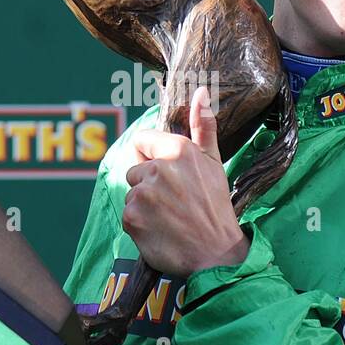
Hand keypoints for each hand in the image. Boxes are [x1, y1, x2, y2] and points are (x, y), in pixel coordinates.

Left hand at [123, 86, 249, 276]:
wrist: (216, 254)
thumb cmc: (216, 207)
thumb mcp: (214, 162)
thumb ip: (203, 125)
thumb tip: (200, 91)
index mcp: (177, 150)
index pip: (143, 141)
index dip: (154, 157)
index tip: (170, 176)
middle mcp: (158, 169)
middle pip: (136, 168)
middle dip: (149, 183)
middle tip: (174, 201)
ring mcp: (143, 194)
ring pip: (131, 192)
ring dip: (144, 204)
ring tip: (169, 217)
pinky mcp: (132, 218)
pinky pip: (128, 214)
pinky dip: (140, 224)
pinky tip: (160, 230)